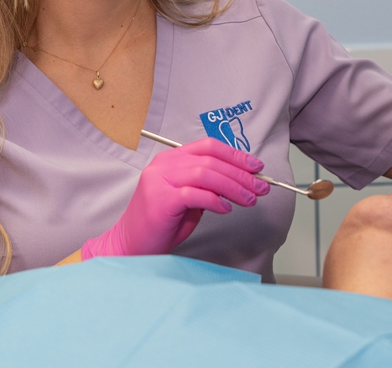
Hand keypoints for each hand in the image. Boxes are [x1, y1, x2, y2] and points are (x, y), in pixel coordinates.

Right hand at [81, 137, 269, 258]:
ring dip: (233, 187)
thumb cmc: (162, 222)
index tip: (257, 167)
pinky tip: (226, 209)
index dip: (236, 155)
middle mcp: (164, 164)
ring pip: (206, 174)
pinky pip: (196, 194)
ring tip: (249, 200)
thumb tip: (243, 180)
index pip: (209, 147)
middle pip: (211, 161)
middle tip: (261, 188)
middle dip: (241, 174)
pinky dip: (216, 201)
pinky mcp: (160, 199)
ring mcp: (159, 180)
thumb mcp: (189, 198)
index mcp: (171, 158)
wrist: (130, 244)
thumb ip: (208, 185)